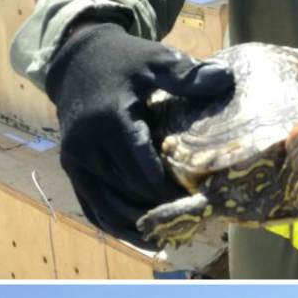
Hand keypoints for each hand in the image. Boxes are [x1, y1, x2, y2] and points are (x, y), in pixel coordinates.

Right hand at [44, 23, 234, 244]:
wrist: (76, 59)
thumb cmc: (123, 61)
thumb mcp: (155, 59)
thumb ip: (186, 75)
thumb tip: (225, 79)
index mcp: (110, 121)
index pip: (143, 170)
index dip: (171, 191)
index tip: (200, 200)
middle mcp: (87, 146)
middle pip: (128, 192)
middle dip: (160, 210)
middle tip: (194, 219)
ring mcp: (75, 161)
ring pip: (109, 207)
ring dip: (139, 225)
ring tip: (171, 237)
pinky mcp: (72, 170)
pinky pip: (92, 207)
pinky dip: (115, 225)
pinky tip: (142, 238)